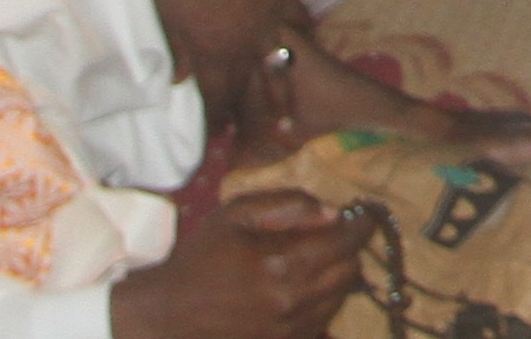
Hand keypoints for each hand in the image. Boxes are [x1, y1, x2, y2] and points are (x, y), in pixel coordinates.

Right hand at [110, 189, 372, 338]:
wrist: (168, 313)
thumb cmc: (201, 257)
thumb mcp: (235, 214)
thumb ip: (288, 205)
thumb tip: (332, 213)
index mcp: (280, 262)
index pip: (344, 242)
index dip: (359, 226)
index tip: (362, 216)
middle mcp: (291, 301)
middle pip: (348, 272)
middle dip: (349, 250)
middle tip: (338, 237)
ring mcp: (288, 330)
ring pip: (338, 299)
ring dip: (337, 277)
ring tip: (318, 262)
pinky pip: (321, 324)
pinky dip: (322, 305)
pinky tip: (304, 291)